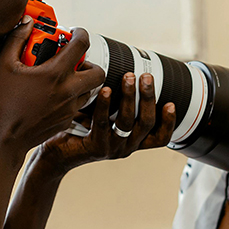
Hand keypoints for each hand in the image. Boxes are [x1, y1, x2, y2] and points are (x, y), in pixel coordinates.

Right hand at [0, 22, 106, 149]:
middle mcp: (68, 90)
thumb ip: (16, 39)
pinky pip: (79, 104)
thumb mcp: (3, 65)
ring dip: (82, 80)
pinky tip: (54, 95)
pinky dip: (72, 96)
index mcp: (55, 73)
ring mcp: (70, 107)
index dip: (80, 33)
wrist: (5, 138)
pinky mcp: (68, 120)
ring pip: (91, 89)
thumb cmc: (3, 103)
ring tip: (64, 78)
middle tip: (74, 61)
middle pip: (98, 71)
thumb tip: (26, 23)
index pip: (81, 44)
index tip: (75, 32)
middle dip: (89, 62)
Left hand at [37, 70, 175, 173]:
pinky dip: (105, 105)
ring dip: (130, 97)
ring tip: (128, 78)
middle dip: (148, 97)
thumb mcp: (105, 120)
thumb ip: (118, 106)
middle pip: (147, 123)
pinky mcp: (95, 147)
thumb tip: (126, 74)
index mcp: (132, 142)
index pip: (160, 138)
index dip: (169, 122)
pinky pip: (103, 124)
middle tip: (146, 77)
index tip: (171, 103)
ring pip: (127, 122)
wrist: (57, 154)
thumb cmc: (81, 133)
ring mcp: (111, 149)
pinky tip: (106, 90)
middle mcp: (126, 148)